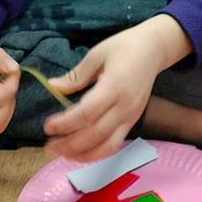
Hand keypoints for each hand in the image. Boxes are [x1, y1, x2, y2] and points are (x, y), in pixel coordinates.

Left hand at [44, 15, 191, 161]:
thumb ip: (76, 75)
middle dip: (70, 144)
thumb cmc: (124, 46)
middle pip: (95, 134)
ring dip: (83, 155)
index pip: (87, 113)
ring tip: (62, 154)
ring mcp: (131, 116)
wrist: (154, 49)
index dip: (65, 124)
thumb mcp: (97, 54)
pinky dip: (98, 153)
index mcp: (115, 86)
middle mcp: (125, 106)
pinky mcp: (133, 121)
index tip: (47, 126)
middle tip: (48, 146)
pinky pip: (115, 143)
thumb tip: (52, 86)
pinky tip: (82, 152)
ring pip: (107, 146)